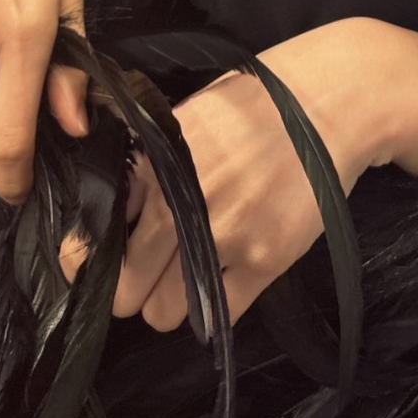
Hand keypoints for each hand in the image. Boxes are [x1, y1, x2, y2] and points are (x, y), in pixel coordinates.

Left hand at [71, 18, 399, 328]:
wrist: (327, 103)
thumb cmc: (254, 104)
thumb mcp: (185, 119)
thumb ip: (146, 166)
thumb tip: (108, 210)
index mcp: (153, 165)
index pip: (97, 234)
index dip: (90, 256)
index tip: (96, 262)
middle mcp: (178, 204)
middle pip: (127, 289)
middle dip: (133, 287)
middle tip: (151, 272)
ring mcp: (222, 236)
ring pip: (164, 314)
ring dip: (170, 303)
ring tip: (189, 275)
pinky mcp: (263, 259)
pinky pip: (218, 315)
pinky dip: (214, 308)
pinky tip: (225, 278)